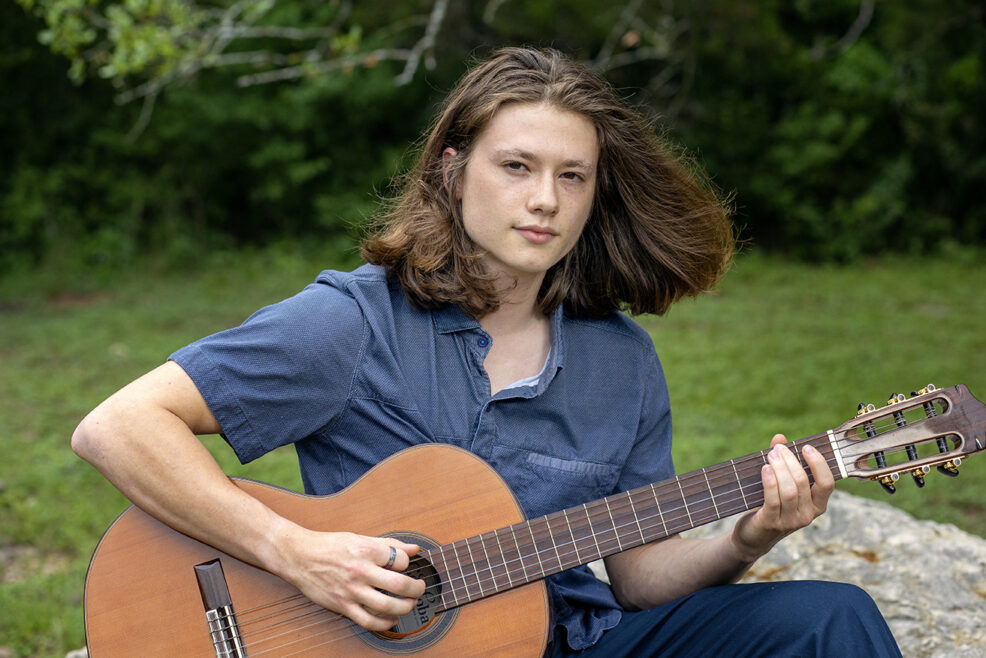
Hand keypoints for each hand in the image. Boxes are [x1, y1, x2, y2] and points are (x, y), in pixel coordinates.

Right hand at [276, 529, 426, 631]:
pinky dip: (385, 624)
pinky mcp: (342, 606)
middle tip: (420, 588)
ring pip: (387, 606)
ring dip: (405, 607)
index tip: (406, 566)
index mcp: (366, 550)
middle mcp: (360, 571)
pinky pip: (368, 621)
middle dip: (416, 589)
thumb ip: (389, 544)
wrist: (299, 556)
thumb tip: (414, 549)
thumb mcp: (360, 537)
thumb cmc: (329, 546)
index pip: (400, 560)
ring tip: (409, 604)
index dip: (408, 563)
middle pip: (399, 584)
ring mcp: (351, 590)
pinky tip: (392, 619)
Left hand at [731, 434, 833, 561]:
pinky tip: (765, 469)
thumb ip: (782, 462)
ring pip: (789, 490)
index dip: (818, 463)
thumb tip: (780, 437)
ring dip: (779, 469)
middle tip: (778, 449)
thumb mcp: (781, 485)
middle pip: (803, 482)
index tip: (806, 447)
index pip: (827, 483)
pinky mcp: (772, 524)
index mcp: (817, 505)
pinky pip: (773, 500)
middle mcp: (808, 515)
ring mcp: (791, 521)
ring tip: (770, 455)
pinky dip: (770, 482)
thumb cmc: (770, 505)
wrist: (754, 536)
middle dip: (790, 461)